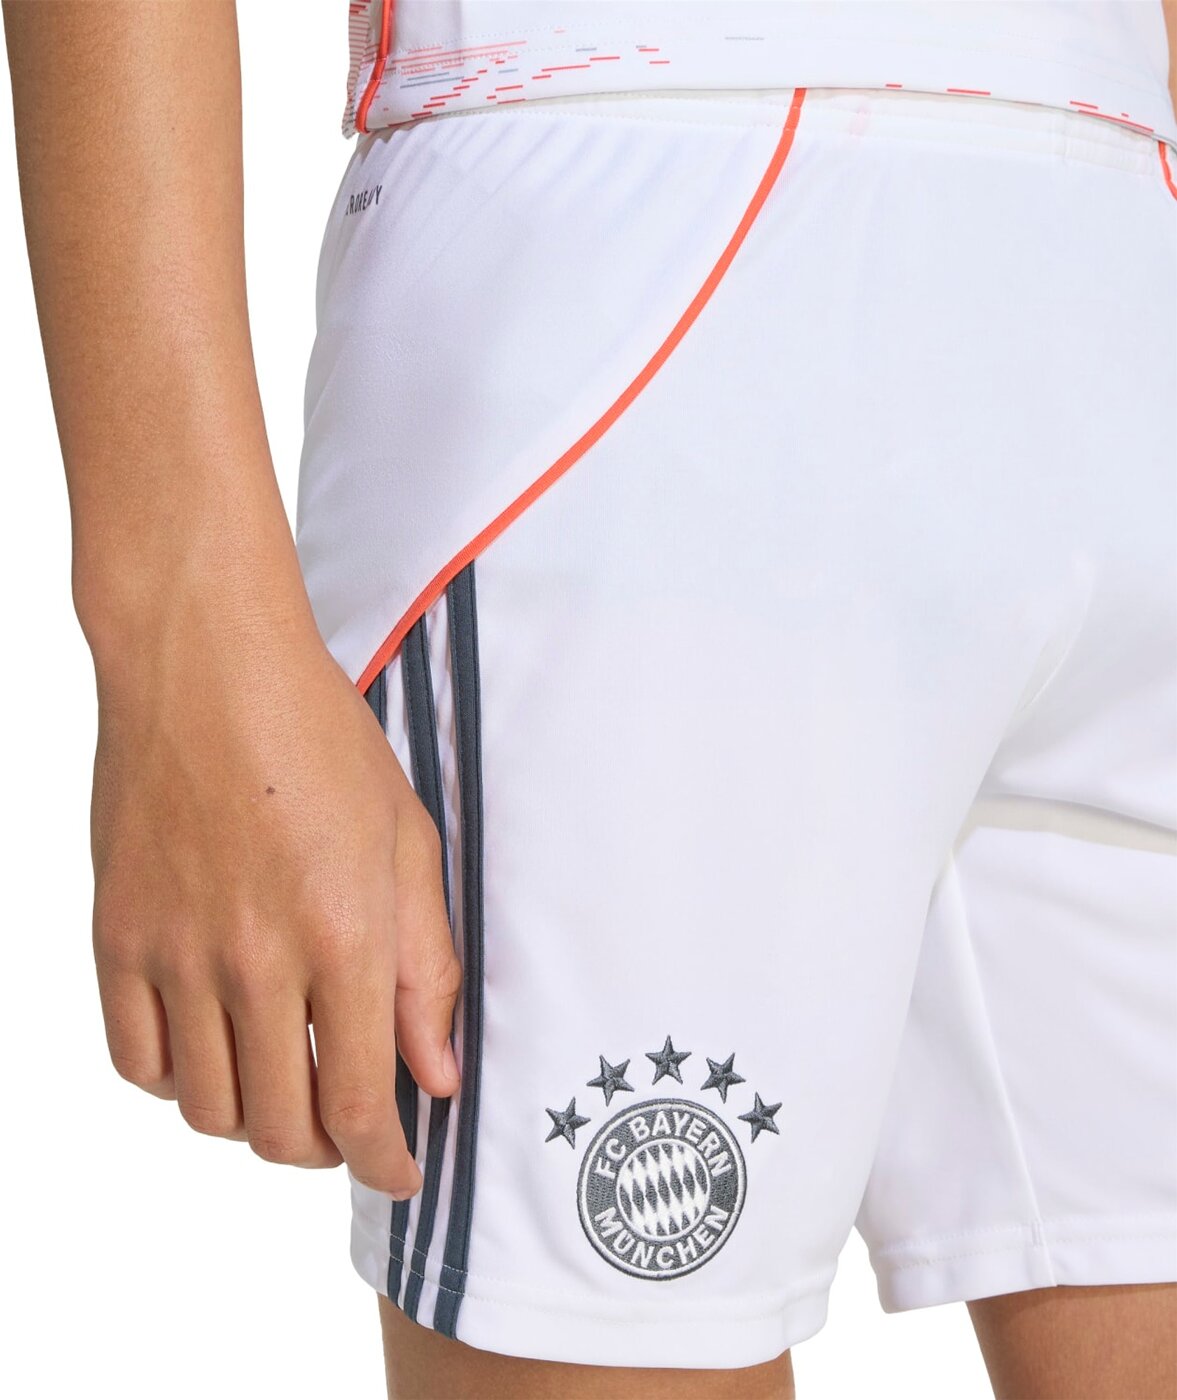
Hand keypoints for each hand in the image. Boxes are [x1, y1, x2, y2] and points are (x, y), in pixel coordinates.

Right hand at [88, 608, 458, 1198]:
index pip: (361, 1103)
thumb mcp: (407, 841)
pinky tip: (213, 1044)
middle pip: (281, 1125)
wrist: (207, 666)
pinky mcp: (116, 936)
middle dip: (327, 1146)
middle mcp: (255, 960)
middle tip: (347, 1119)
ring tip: (284, 1079)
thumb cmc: (321, 740)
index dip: (385, 1160)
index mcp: (344, 935)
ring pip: (207, 1108)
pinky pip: (136, 1060)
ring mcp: (175, 953)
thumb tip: (436, 1074)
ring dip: (254, 1119)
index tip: (399, 1172)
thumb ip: (425, 967)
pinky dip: (178, 1081)